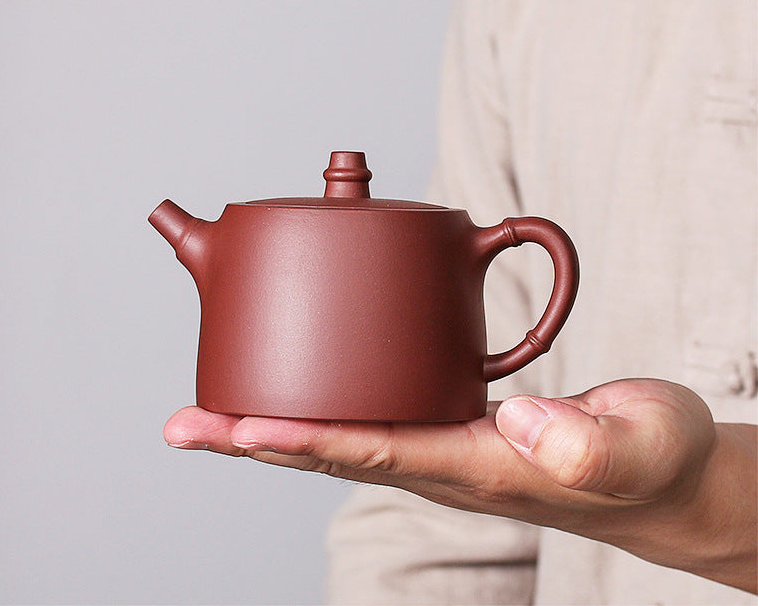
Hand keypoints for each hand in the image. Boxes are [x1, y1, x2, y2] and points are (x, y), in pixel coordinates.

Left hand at [164, 378, 756, 592]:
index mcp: (481, 467)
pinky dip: (331, 396)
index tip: (239, 429)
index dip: (305, 440)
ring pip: (347, 429)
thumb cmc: (653, 461)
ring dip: (280, 418)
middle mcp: (447, 458)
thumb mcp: (641, 446)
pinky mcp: (459, 418)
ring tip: (217, 406)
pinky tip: (310, 378)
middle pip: (335, 449)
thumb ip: (588, 440)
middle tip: (187, 425)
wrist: (663, 474)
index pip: (376, 452)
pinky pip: (378, 408)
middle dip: (257, 438)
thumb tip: (519, 418)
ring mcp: (448, 440)